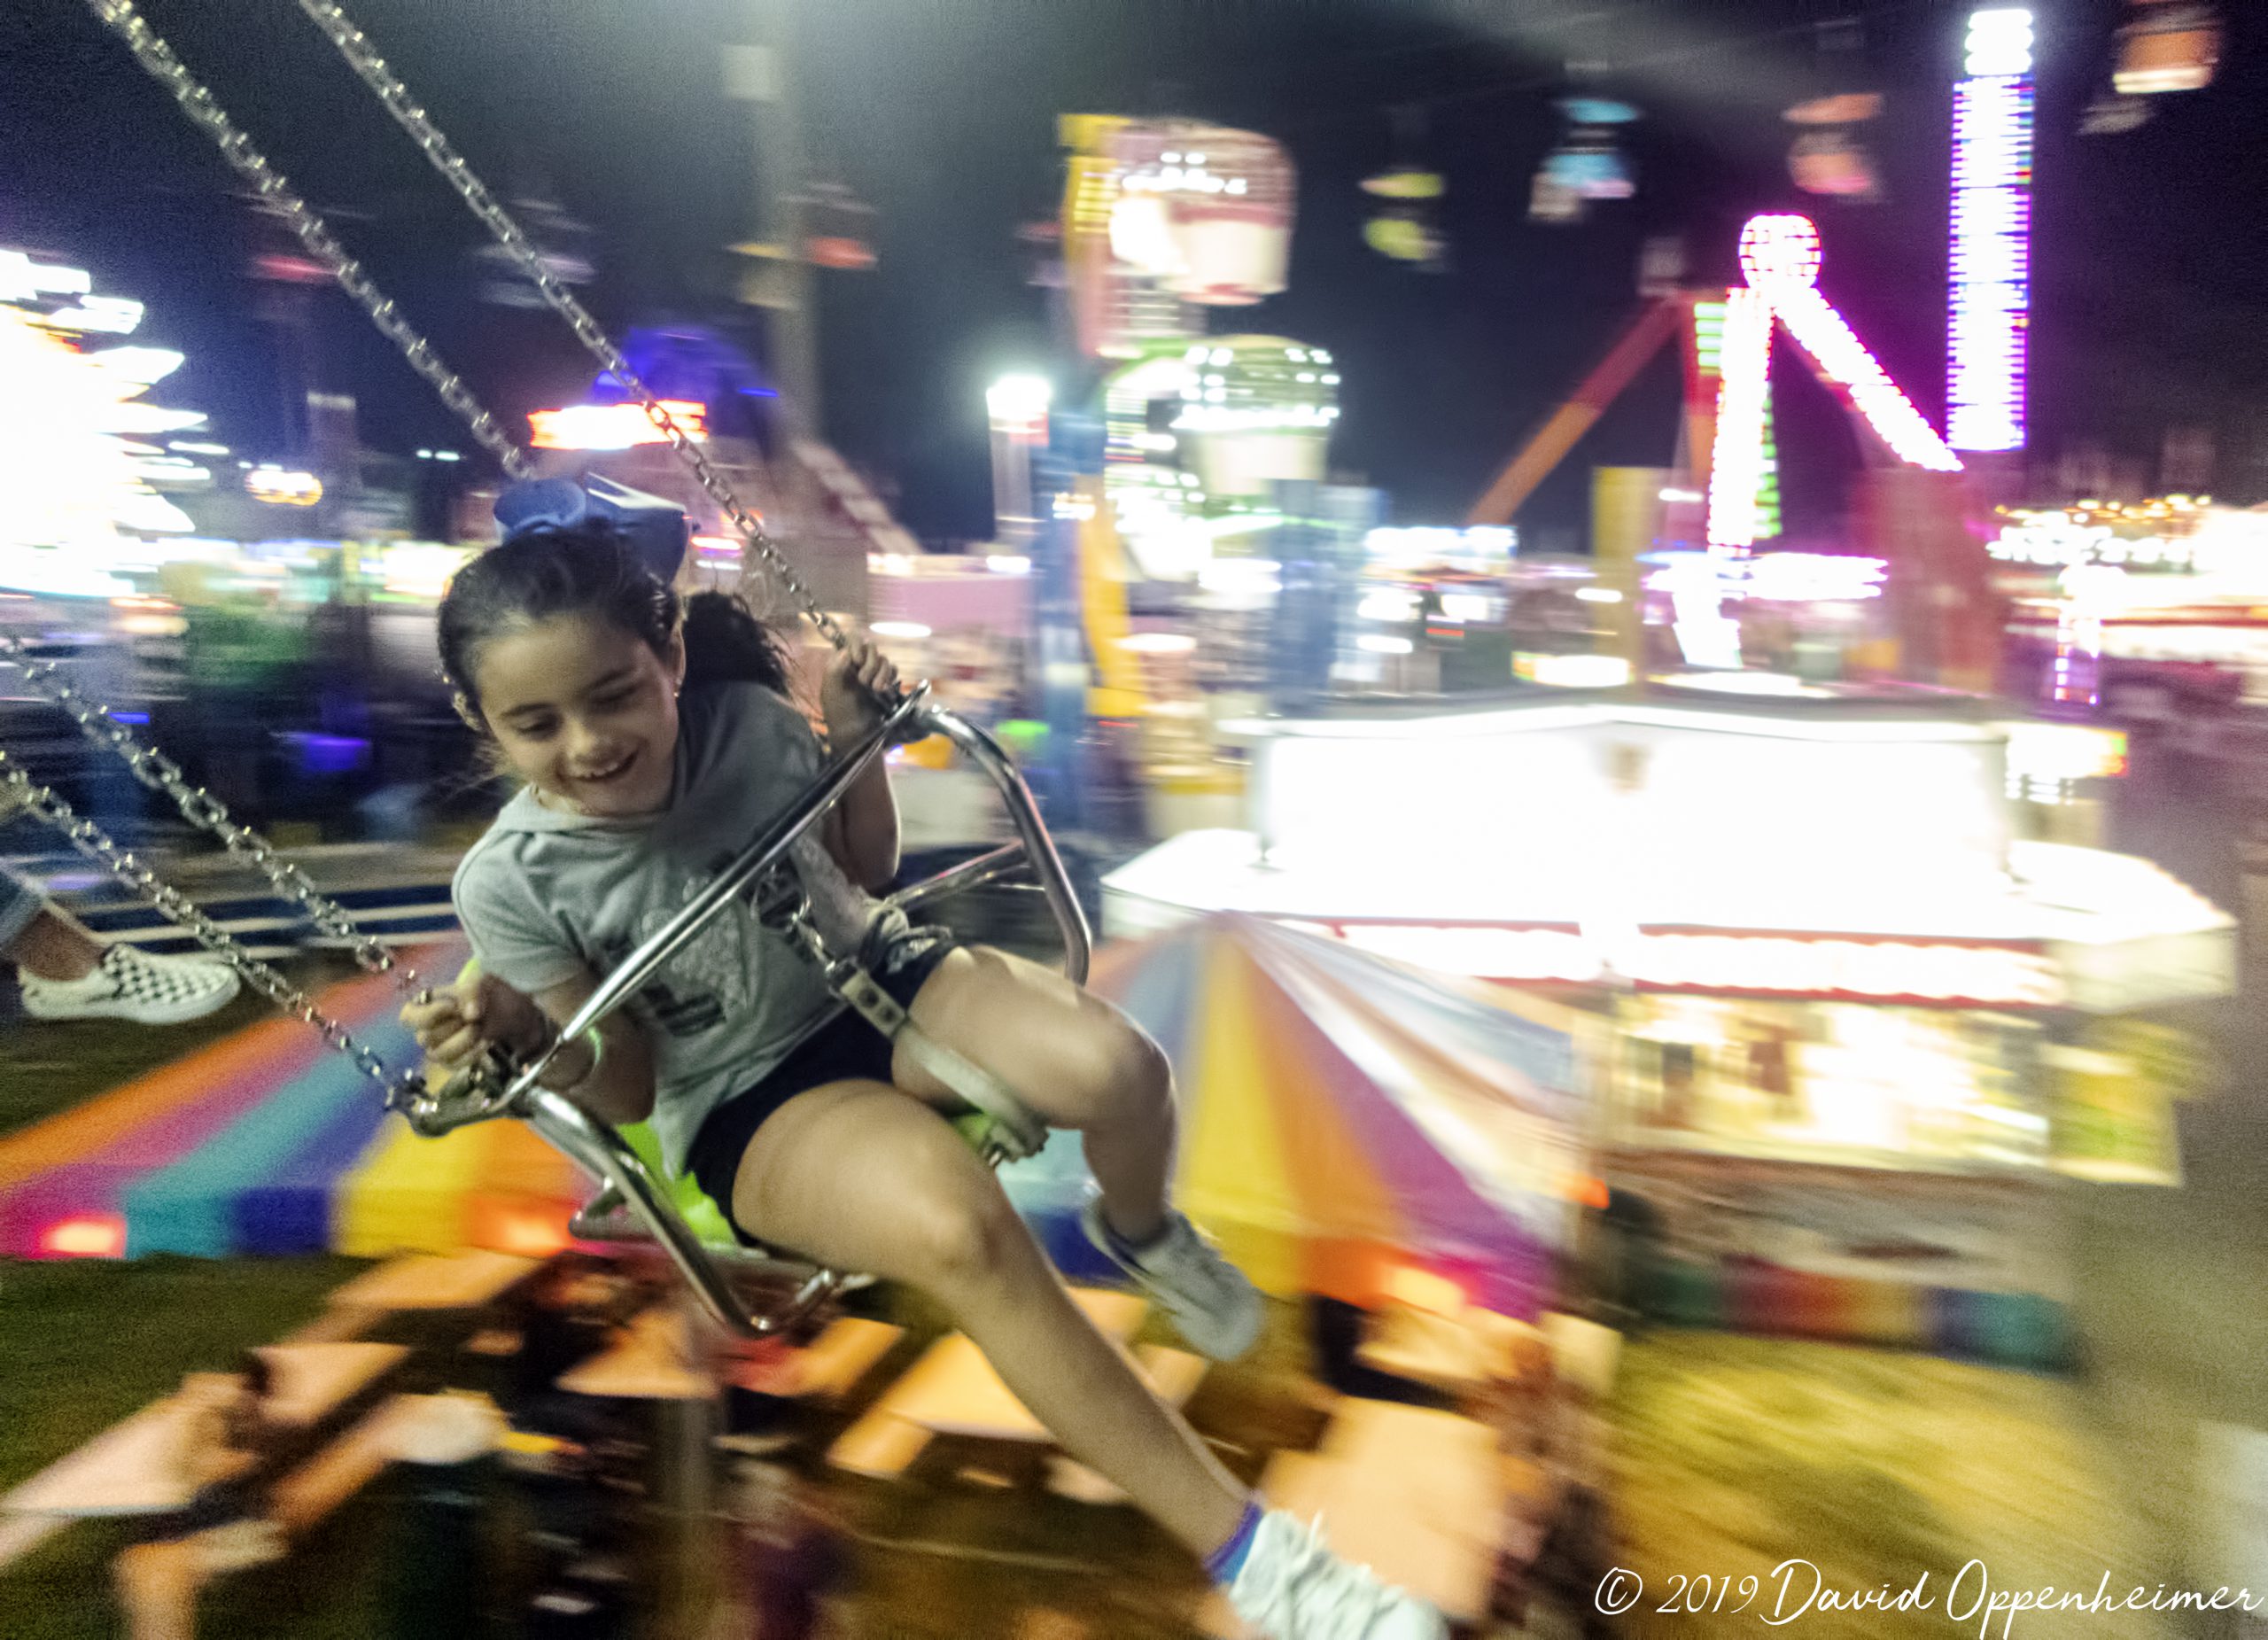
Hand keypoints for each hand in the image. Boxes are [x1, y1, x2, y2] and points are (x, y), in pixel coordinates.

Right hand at [401, 965, 549, 1080]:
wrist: (517, 1017)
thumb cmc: (493, 996)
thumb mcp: (484, 982)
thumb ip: (471, 991)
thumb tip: (469, 1014)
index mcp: (428, 1005)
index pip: (407, 1016)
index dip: (426, 1015)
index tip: (452, 1007)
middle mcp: (428, 1028)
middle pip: (424, 1037)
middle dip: (453, 1027)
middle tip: (474, 1018)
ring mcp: (439, 1047)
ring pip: (437, 1054)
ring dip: (463, 1042)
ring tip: (481, 1030)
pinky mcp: (452, 1062)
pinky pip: (453, 1065)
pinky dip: (471, 1054)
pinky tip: (485, 1043)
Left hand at [820, 636, 902, 743]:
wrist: (857, 735)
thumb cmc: (840, 714)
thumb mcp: (831, 692)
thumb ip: (834, 669)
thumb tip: (844, 651)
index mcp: (841, 663)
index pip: (851, 639)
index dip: (856, 644)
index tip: (856, 660)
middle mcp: (857, 665)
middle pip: (870, 647)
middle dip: (870, 662)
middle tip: (864, 682)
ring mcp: (872, 673)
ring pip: (883, 659)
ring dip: (881, 672)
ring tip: (875, 690)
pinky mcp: (885, 683)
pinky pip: (893, 670)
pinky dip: (890, 677)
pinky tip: (883, 690)